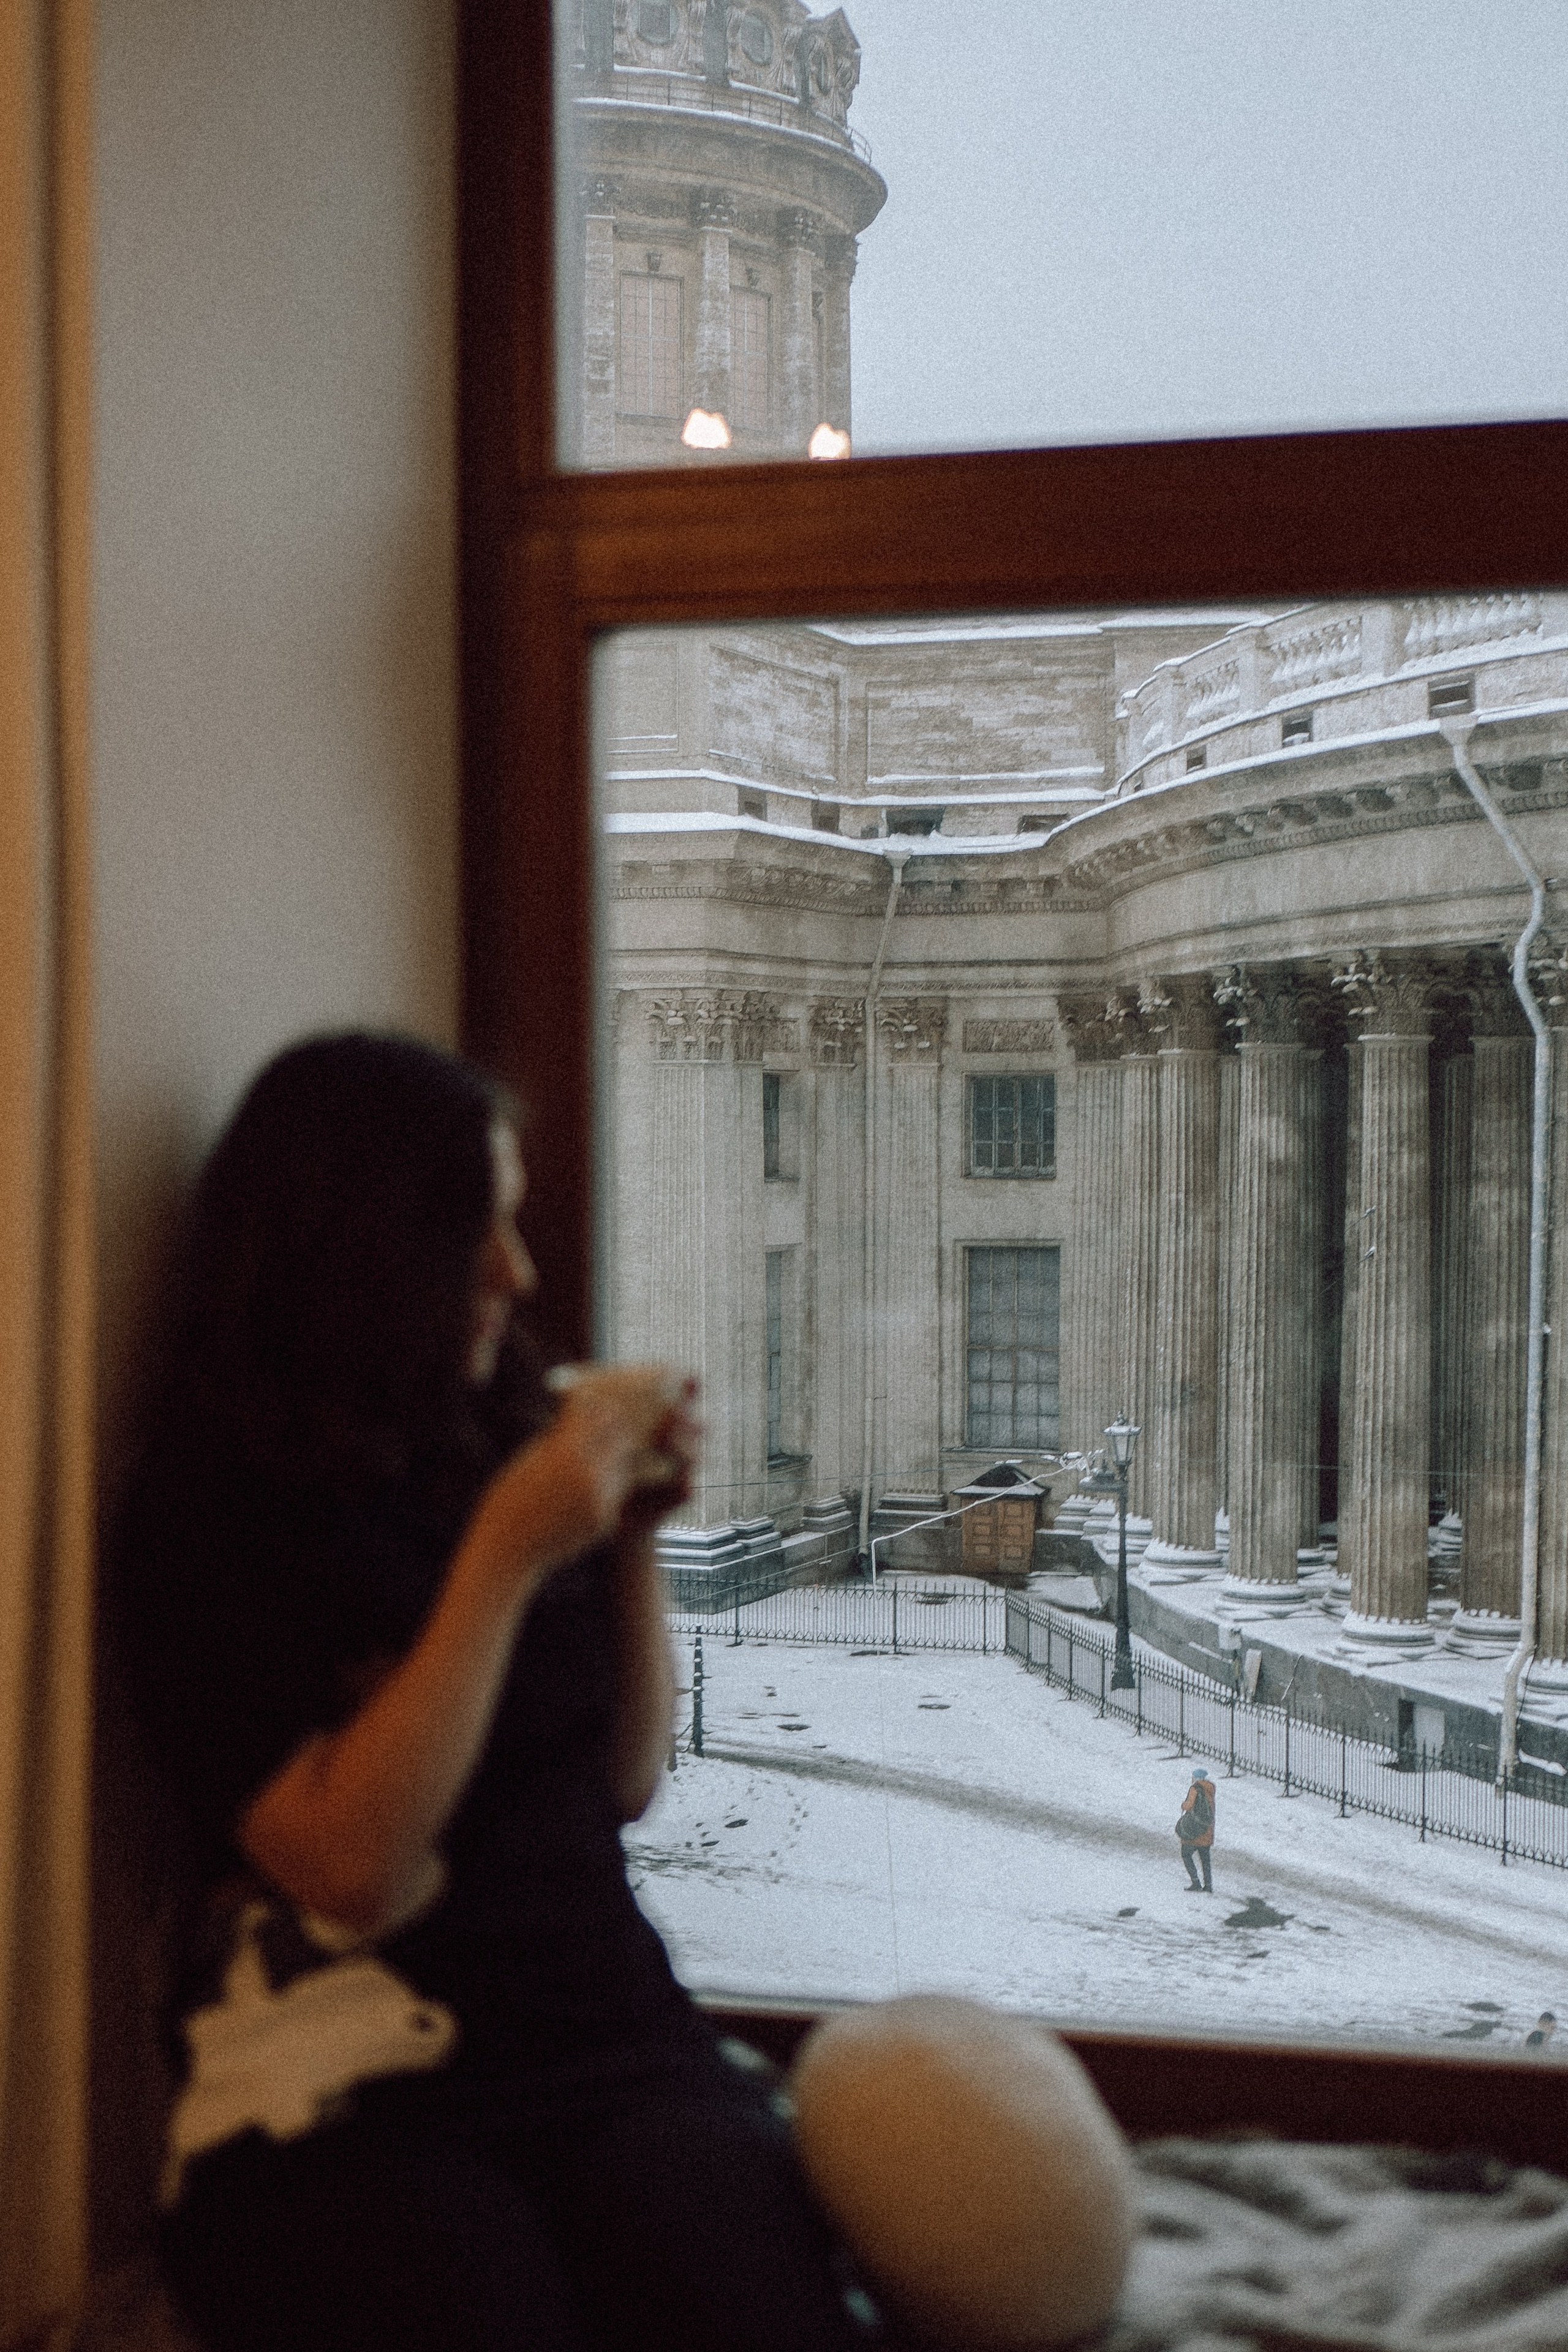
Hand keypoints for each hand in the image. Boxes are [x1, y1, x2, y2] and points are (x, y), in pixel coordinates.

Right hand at [472, 1364, 696, 1585]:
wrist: (508, 1550)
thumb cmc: (509, 1500)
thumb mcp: (530, 1460)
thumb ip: (559, 1438)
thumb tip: (580, 1414)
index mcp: (565, 1451)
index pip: (596, 1411)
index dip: (599, 1400)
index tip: (601, 1393)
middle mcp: (589, 1472)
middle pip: (619, 1433)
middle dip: (619, 1422)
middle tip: (624, 1410)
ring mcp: (601, 1497)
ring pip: (623, 1463)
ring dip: (620, 1452)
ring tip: (618, 1441)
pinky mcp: (607, 1519)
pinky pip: (617, 1490)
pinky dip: (612, 1481)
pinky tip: (602, 1477)